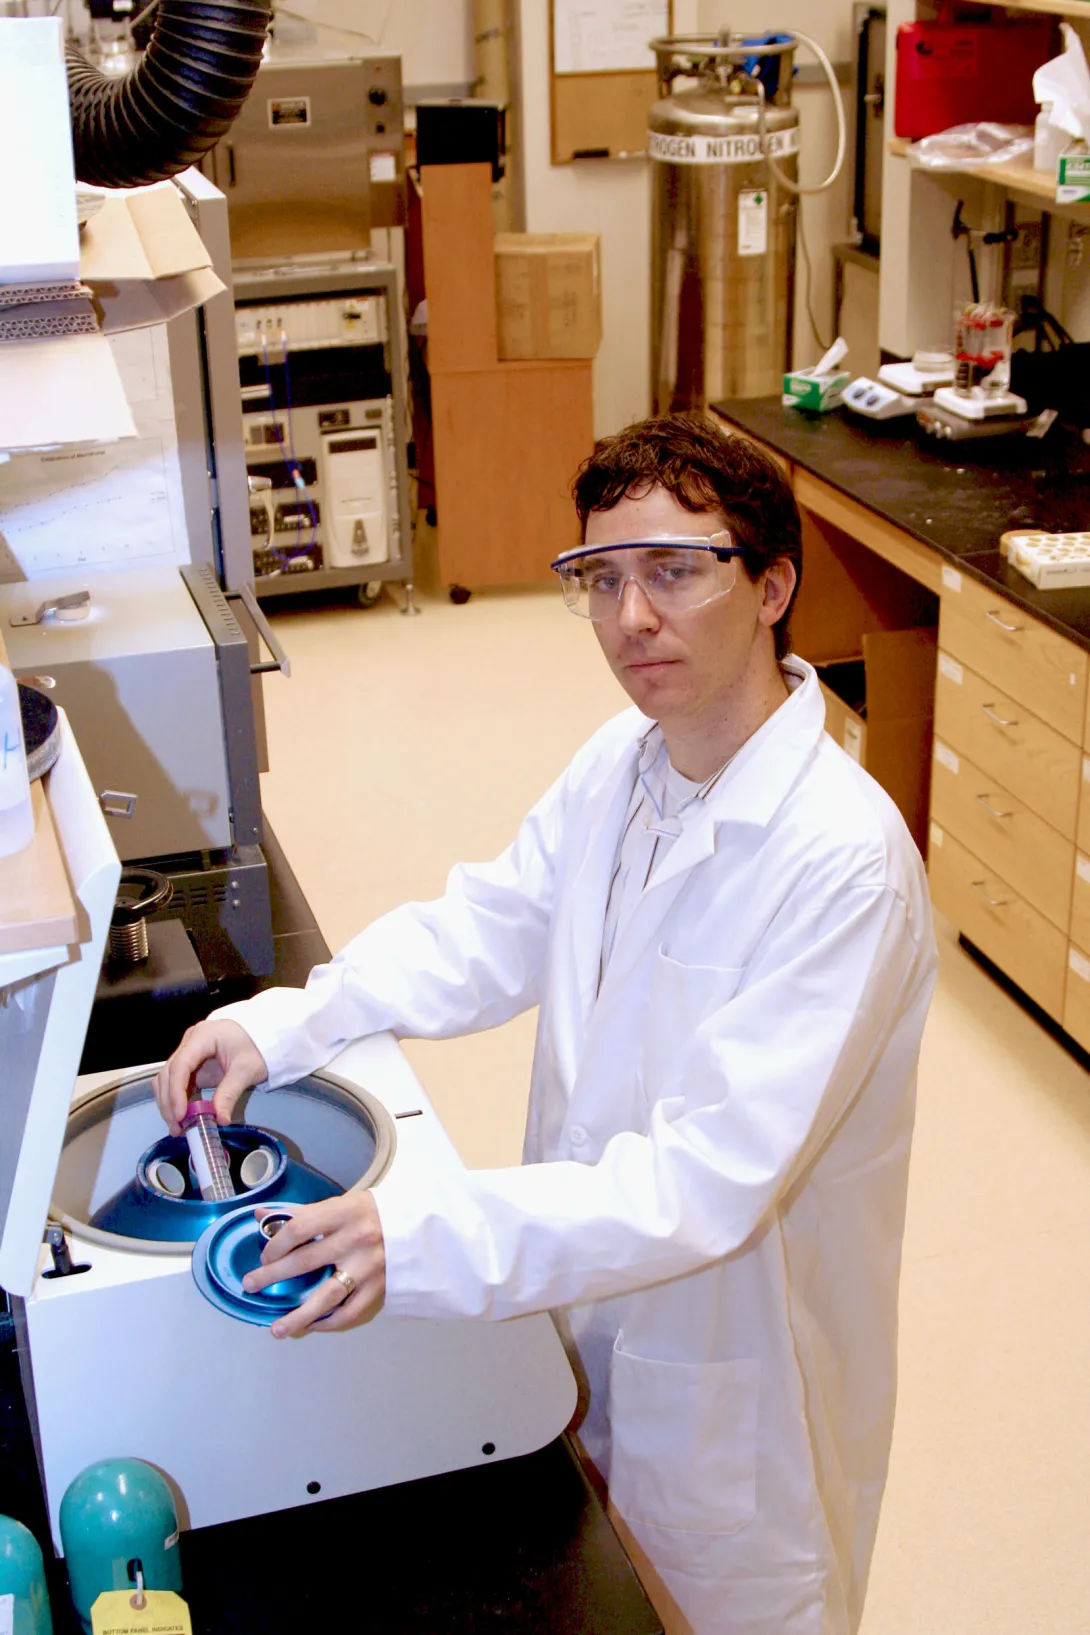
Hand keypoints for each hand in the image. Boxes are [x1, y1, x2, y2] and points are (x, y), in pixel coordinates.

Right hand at [153, 1019, 268, 1134]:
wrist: (263, 1037)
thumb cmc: (257, 1046)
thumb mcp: (247, 1069)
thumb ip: (230, 1093)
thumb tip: (220, 1120)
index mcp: (202, 1037)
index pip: (180, 1065)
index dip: (176, 1092)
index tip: (180, 1115)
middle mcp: (189, 1043)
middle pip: (168, 1074)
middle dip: (169, 1102)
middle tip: (177, 1127)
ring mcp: (188, 1053)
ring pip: (167, 1080)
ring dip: (169, 1104)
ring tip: (178, 1127)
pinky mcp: (191, 1065)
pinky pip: (177, 1083)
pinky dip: (177, 1101)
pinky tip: (183, 1118)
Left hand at [242, 1193, 385, 1337]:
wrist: (421, 1224)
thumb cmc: (373, 1213)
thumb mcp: (341, 1204)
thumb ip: (302, 1212)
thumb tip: (261, 1215)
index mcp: (344, 1213)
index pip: (299, 1228)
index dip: (276, 1243)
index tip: (265, 1255)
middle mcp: (355, 1240)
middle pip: (305, 1261)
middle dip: (272, 1276)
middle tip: (251, 1285)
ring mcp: (369, 1267)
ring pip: (327, 1296)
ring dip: (298, 1315)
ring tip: (277, 1329)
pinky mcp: (379, 1287)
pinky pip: (351, 1312)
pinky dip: (330, 1322)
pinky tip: (313, 1325)